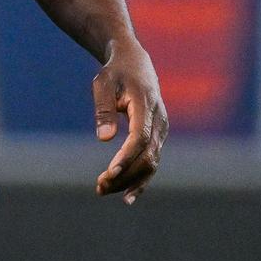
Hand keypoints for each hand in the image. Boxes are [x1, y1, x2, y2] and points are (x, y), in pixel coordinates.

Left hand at [92, 44, 166, 203]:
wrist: (135, 63)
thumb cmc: (115, 73)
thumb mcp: (102, 83)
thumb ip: (103, 109)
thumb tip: (104, 138)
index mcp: (146, 105)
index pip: (140, 137)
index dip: (126, 157)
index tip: (109, 173)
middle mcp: (159, 120)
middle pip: (147, 156)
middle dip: (124, 174)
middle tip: (99, 186)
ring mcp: (162, 130)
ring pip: (151, 163)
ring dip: (129, 180)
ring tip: (102, 190)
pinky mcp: (158, 137)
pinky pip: (152, 162)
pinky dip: (140, 179)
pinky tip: (127, 196)